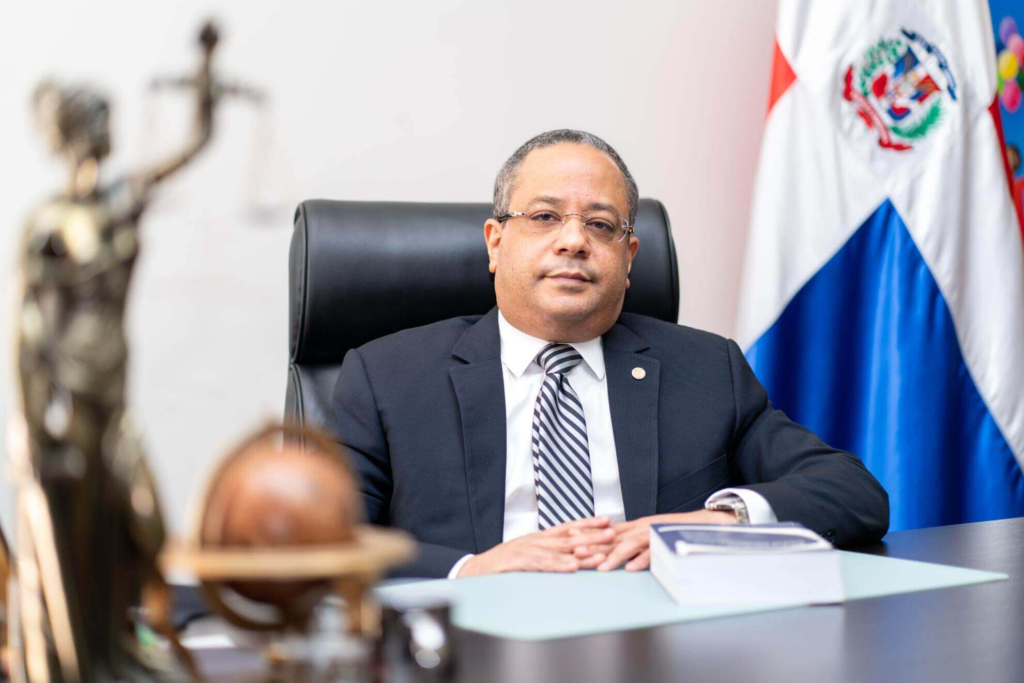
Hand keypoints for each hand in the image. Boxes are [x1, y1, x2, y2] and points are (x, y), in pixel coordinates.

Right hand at [457, 517, 615, 576]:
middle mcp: (535, 541)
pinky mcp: (517, 563)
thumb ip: (548, 554)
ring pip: (558, 549)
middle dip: (592, 534)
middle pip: (568, 536)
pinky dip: (558, 565)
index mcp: (539, 538)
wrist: (473, 571)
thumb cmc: (502, 566)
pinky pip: (541, 564)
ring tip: (600, 550)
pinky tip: (572, 566)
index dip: (588, 523)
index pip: (567, 527)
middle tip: (612, 532)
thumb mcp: (528, 556)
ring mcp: (526, 550)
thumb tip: (572, 555)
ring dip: (581, 549)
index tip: (607, 520)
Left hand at [574, 510, 736, 572]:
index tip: (569, 539)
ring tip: (600, 568)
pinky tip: (631, 569)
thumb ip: (630, 540)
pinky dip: (642, 560)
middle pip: (613, 537)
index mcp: (634, 525)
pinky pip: (654, 551)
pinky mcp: (667, 540)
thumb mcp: (647, 534)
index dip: (588, 534)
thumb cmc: (674, 532)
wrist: (705, 524)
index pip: (606, 530)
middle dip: (594, 545)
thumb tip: (611, 552)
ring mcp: (654, 533)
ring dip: (614, 556)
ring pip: (631, 543)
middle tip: (575, 554)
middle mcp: (641, 526)